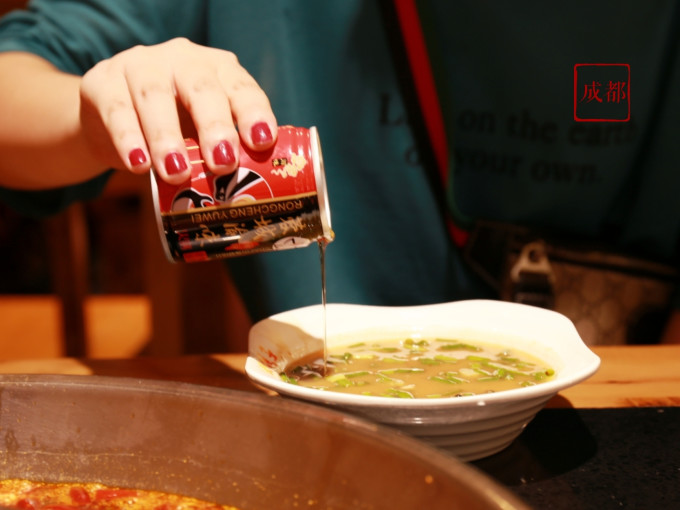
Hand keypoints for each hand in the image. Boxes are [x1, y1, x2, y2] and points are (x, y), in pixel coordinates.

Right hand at [79, 38, 276, 183]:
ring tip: (177, 173)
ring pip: (155, 96)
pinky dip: (128, 139)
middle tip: (222, 163)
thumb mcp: (202, 133)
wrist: (111, 116)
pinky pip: (117, 110)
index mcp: (218, 70)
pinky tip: (138, 164)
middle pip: (201, 89)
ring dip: (167, 138)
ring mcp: (140, 65)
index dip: (253, 113)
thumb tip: (254, 197)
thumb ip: (225, 153)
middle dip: (214, 127)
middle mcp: (183, 60)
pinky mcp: (103, 81)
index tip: (262, 141)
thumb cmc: (175, 128)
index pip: (241, 87)